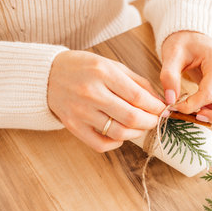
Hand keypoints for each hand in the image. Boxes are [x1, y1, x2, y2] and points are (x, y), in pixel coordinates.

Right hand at [47, 50, 165, 151]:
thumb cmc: (84, 68)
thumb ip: (137, 82)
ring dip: (137, 133)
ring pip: (119, 133)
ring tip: (140, 126)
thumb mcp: (112, 65)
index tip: (163, 109)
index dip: (156, 107)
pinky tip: (121, 134)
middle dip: (151, 121)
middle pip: (131, 117)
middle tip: (155, 120)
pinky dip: (117, 143)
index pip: (138, 96)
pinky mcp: (73, 127)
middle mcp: (91, 93)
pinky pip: (101, 144)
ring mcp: (80, 112)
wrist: (48, 75)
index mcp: (102, 73)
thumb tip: (159, 101)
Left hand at [160, 31, 211, 123]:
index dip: (191, 106)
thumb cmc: (182, 43)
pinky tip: (200, 108)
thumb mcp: (171, 54)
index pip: (209, 94)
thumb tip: (170, 100)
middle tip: (198, 115)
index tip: (174, 106)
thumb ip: (169, 75)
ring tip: (198, 112)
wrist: (190, 37)